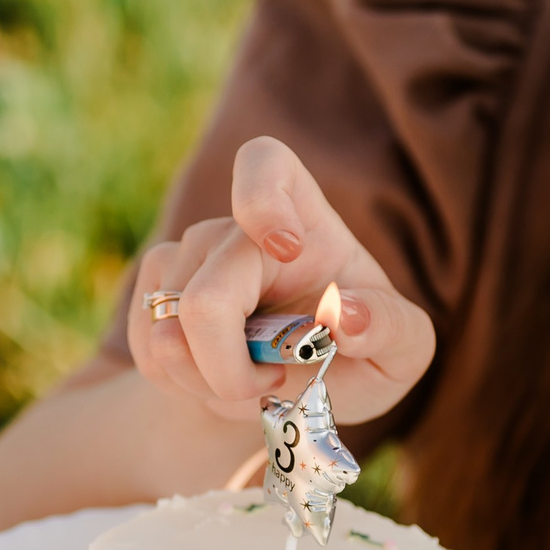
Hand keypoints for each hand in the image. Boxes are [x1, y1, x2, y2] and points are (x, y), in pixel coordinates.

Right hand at [128, 136, 435, 425]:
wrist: (293, 385)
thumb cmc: (355, 355)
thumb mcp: (401, 351)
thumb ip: (390, 328)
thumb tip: (346, 314)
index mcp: (303, 216)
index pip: (264, 163)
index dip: (262, 198)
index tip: (285, 247)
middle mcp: (235, 229)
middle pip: (206, 298)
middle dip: (230, 370)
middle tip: (270, 386)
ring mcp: (186, 257)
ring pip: (168, 335)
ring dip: (209, 383)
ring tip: (250, 383)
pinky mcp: (152, 292)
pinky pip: (149, 351)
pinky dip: (182, 385)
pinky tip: (214, 380)